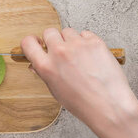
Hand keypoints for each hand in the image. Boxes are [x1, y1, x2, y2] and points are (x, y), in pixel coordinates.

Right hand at [20, 28, 137, 129]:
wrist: (109, 106)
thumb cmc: (84, 103)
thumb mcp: (56, 91)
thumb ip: (45, 74)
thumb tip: (37, 65)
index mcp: (46, 67)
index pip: (28, 42)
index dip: (32, 41)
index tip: (37, 42)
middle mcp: (59, 53)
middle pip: (49, 32)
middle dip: (54, 39)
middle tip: (61, 50)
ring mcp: (77, 45)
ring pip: (68, 31)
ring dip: (71, 40)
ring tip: (79, 55)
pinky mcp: (94, 42)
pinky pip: (85, 33)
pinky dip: (87, 41)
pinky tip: (91, 55)